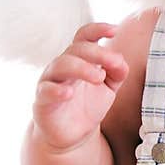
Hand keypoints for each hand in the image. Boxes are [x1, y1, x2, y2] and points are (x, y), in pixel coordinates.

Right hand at [31, 22, 128, 152]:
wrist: (71, 135)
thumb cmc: (87, 105)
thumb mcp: (108, 88)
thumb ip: (117, 73)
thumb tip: (122, 62)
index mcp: (79, 59)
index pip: (84, 37)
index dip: (97, 30)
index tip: (114, 30)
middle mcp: (63, 65)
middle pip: (76, 49)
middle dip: (97, 53)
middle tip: (114, 63)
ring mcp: (51, 81)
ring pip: (61, 65)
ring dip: (81, 67)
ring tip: (99, 77)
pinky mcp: (42, 101)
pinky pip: (46, 91)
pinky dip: (56, 90)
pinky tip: (68, 93)